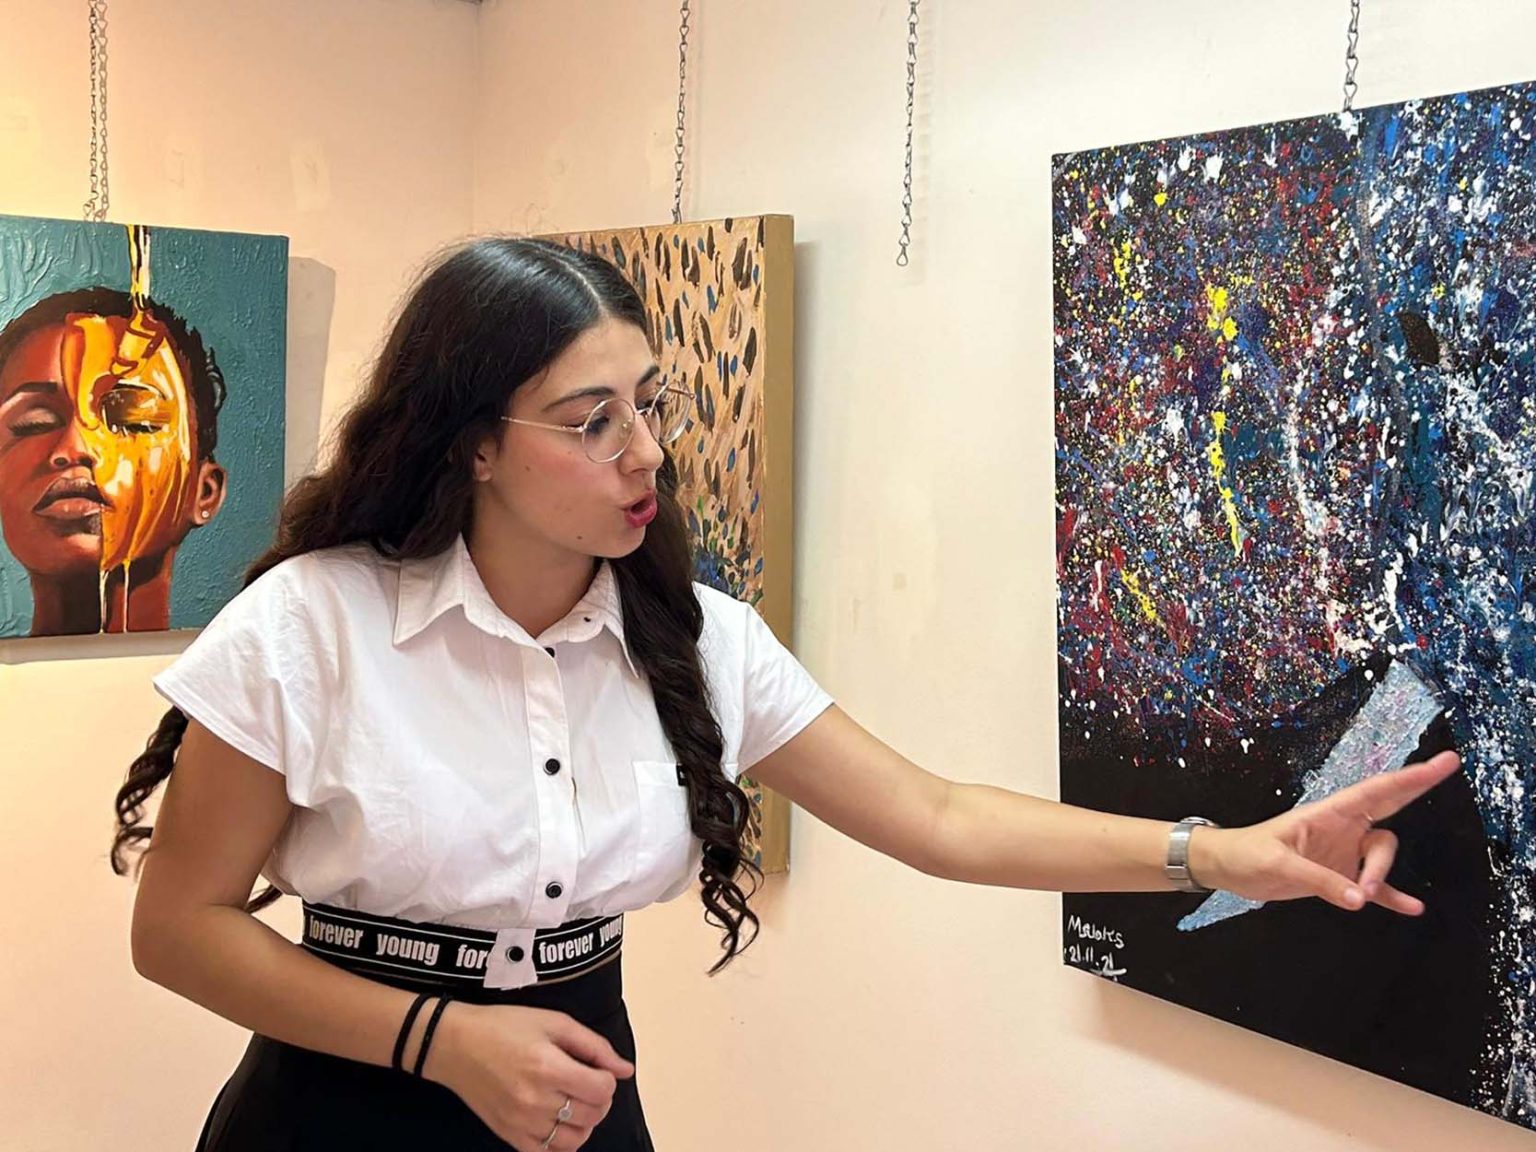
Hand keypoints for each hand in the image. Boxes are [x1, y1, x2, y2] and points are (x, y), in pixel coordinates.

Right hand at [424, 1002, 634, 1149]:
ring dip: (583, 1121)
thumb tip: (626, 1070)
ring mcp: (521, 1123)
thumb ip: (595, 1047)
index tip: (596, 1068)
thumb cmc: (505, 1026)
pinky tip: (556, 1120)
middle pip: (593, 1115)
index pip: (603, 1090)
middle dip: (599, 1098)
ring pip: (575, 1139)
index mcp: (549, 1067)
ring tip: (572, 1100)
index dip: (607, 1078)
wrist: (456, 1045)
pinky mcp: (509, 1136)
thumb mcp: (554, 1022)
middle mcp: (536, 1100)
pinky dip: (560, 1140)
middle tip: (585, 1081)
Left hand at [1192, 750, 1461, 913]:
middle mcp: (1342, 829)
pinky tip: (1411, 908)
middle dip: (1416, 788)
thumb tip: (1359, 898)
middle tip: (1447, 770)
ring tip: (1362, 896)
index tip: (1442, 762)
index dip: (1410, 777)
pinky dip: (1391, 897)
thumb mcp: (1279, 864)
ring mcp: (1343, 853)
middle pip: (1389, 810)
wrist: (1228, 869)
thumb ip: (1320, 880)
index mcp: (1328, 813)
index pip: (1376, 792)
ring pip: (1380, 858)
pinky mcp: (1339, 878)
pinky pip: (1373, 888)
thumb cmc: (1247, 854)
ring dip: (1380, 876)